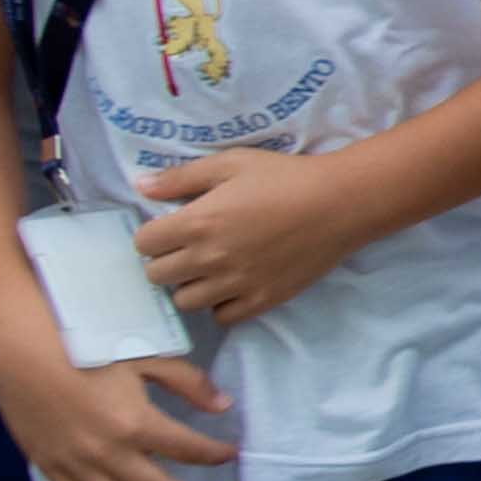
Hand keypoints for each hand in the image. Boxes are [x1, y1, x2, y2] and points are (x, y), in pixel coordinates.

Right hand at [1, 351, 240, 480]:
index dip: (215, 455)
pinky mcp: (54, 472)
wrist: (22, 358)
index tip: (230, 455)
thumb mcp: (145, 357)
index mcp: (135, 424)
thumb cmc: (87, 352)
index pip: (188, 450)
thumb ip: (188, 382)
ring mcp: (78, 467)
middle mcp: (108, 454)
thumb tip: (224, 406)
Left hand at [133, 146, 371, 326]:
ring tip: (208, 269)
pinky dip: (220, 304)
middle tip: (188, 248)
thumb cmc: (285, 177)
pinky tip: (232, 284)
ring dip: (190, 285)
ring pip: (185, 301)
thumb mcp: (231, 163)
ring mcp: (236, 284)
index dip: (153, 234)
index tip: (170, 227)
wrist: (341, 203)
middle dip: (166, 260)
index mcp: (197, 222)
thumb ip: (181, 177)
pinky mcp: (262, 300)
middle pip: (157, 276)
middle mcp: (210, 258)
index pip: (143, 244)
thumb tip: (140, 186)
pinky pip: (222, 317)